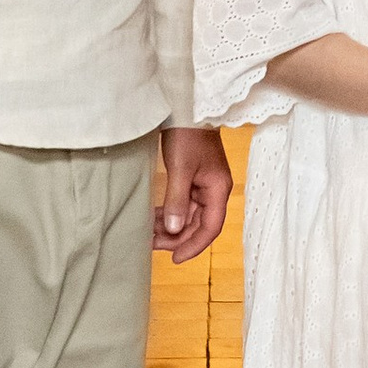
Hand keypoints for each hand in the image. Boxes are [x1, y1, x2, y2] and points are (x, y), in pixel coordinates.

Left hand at [156, 127, 231, 263]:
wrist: (187, 108)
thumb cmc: (188, 136)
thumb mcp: (180, 169)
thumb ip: (178, 200)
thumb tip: (175, 230)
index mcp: (218, 189)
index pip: (210, 228)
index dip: (193, 246)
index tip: (174, 259)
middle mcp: (214, 190)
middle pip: (198, 225)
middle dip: (177, 238)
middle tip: (151, 244)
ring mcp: (203, 185)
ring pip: (189, 216)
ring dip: (171, 226)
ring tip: (149, 232)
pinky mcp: (192, 179)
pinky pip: (183, 204)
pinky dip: (170, 213)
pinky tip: (154, 218)